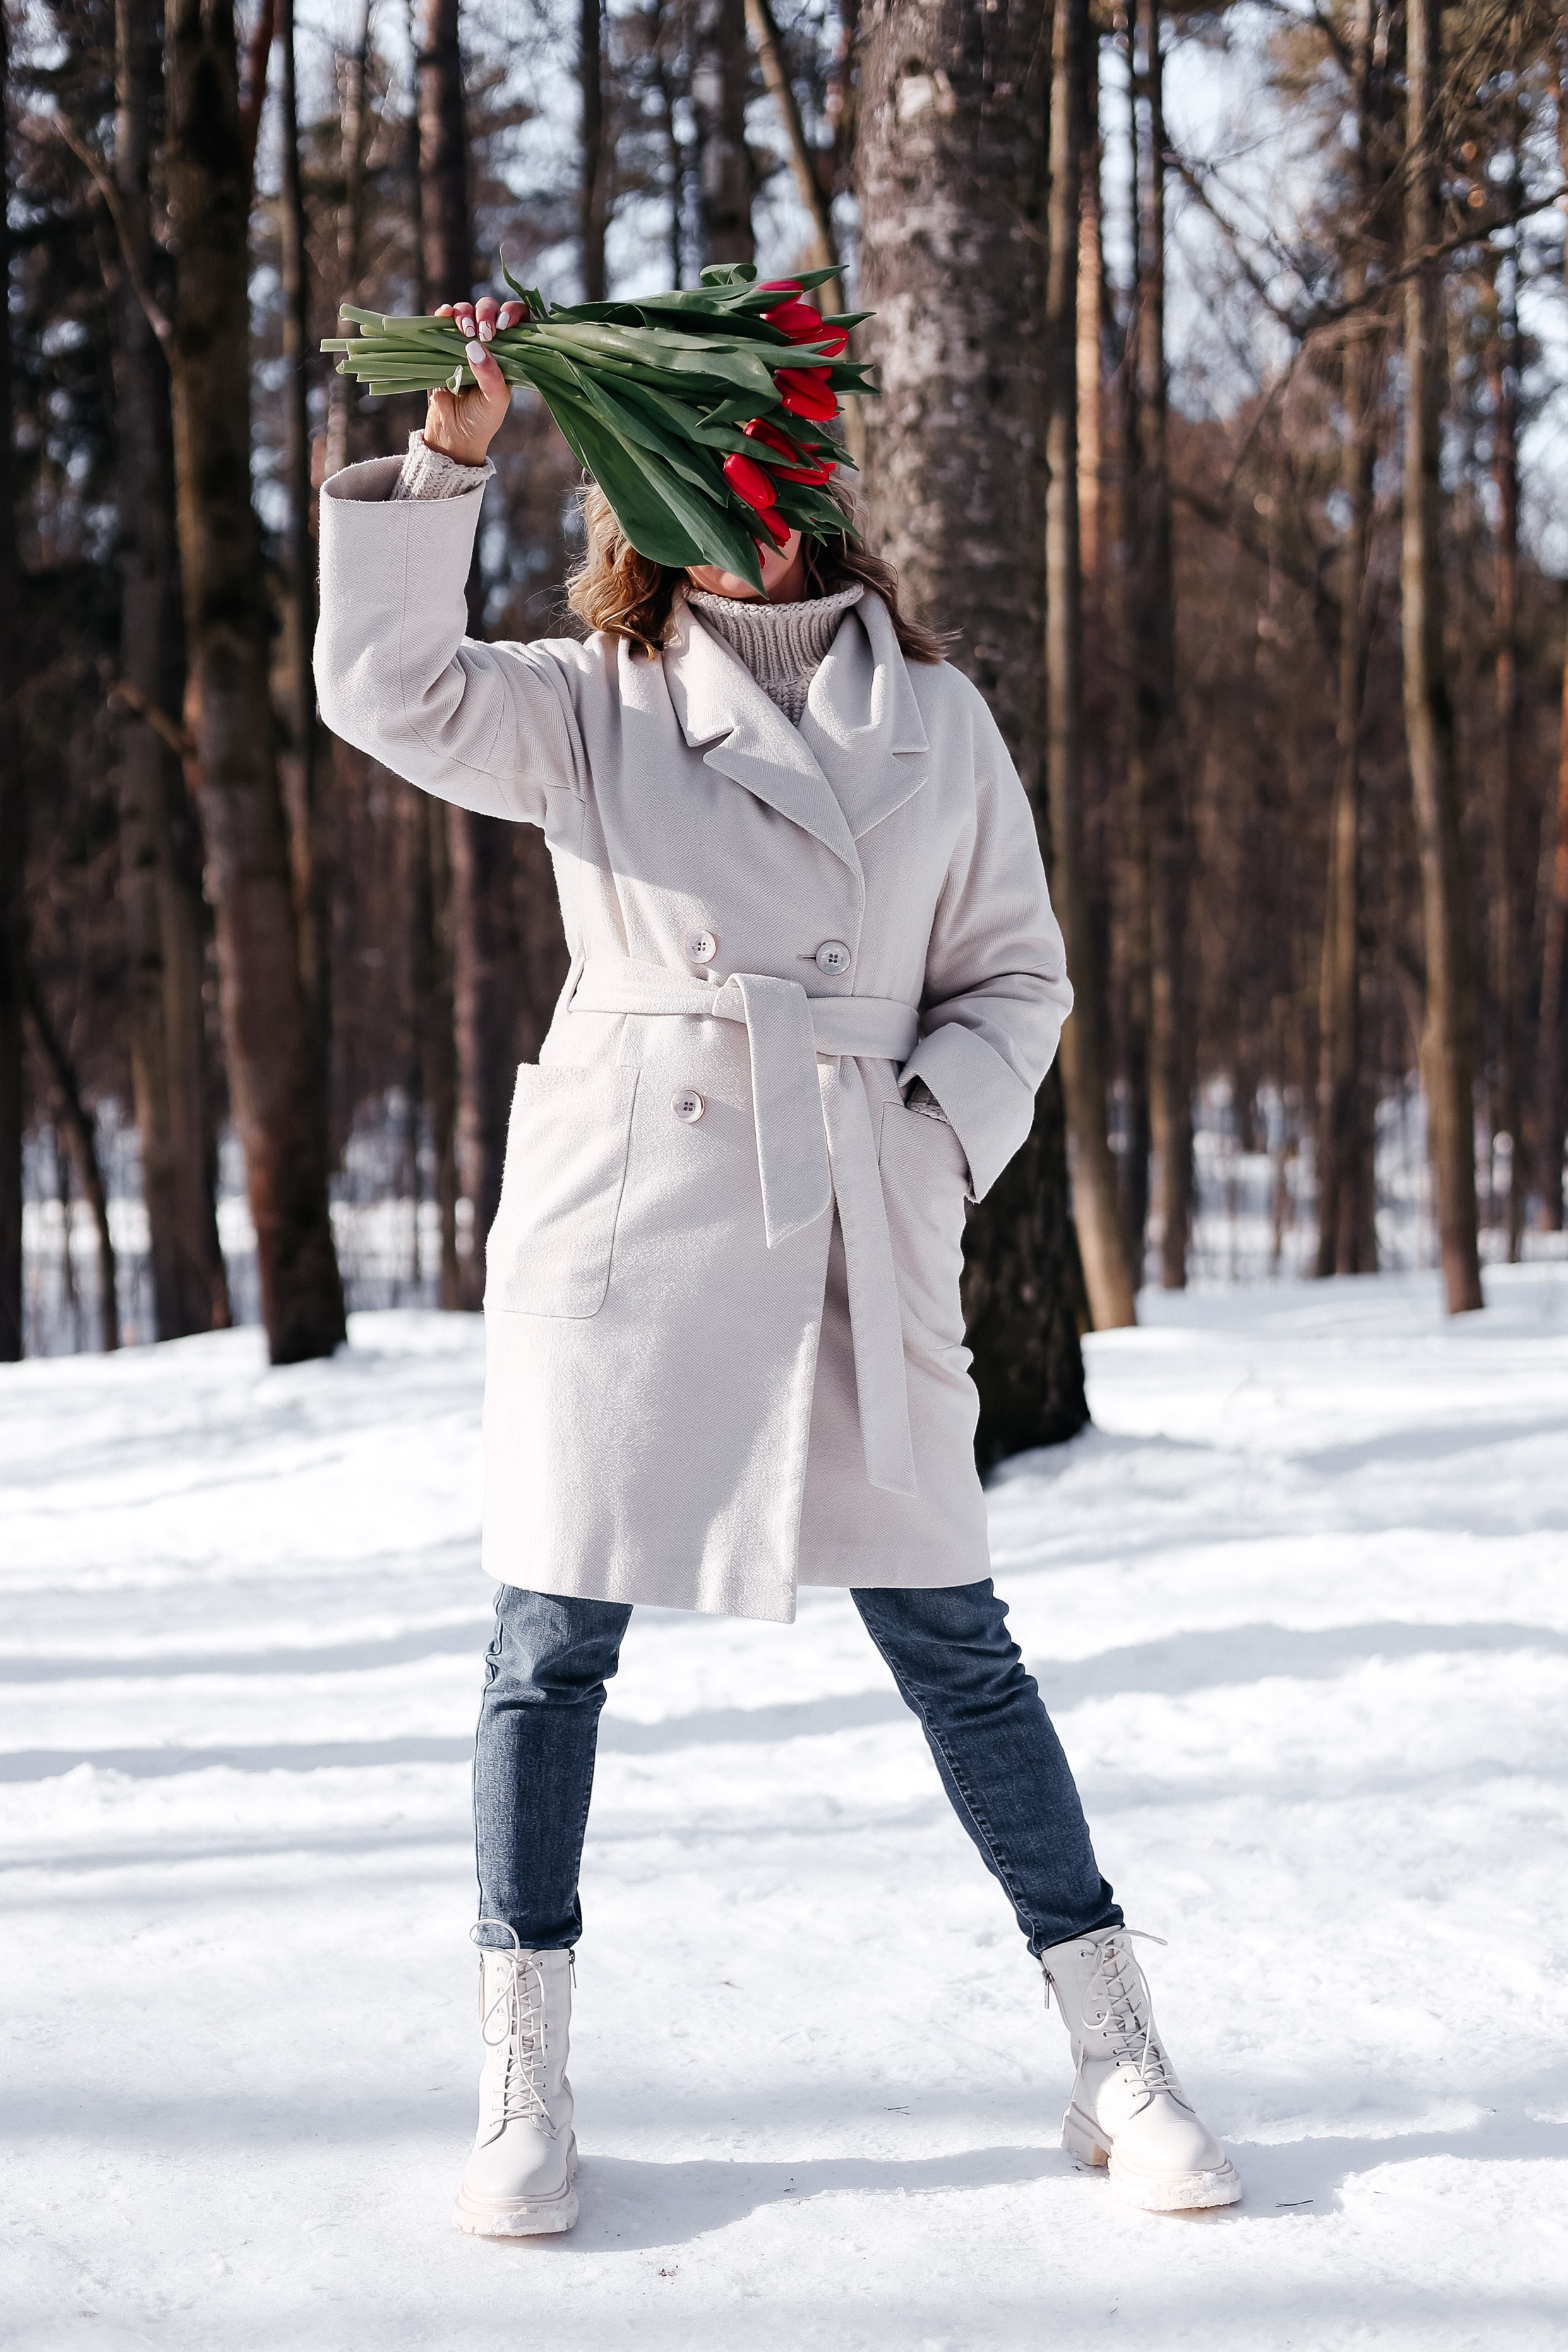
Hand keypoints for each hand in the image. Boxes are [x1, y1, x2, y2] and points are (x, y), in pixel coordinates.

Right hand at [421, 294, 524, 466]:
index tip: (505, 325)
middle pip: (488, 309)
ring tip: (464, 331)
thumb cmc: (481, 419)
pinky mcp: (441, 345)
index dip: (513, 313)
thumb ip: (490, 375)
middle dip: (486, 314)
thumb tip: (474, 345)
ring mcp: (463, 341)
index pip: (517, 321)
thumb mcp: (494, 400)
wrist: (453, 434)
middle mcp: (488, 343)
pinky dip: (444, 314)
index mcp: (508, 353)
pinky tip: (444, 316)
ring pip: (466, 311)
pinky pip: (443, 321)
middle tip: (484, 333)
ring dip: (464, 313)